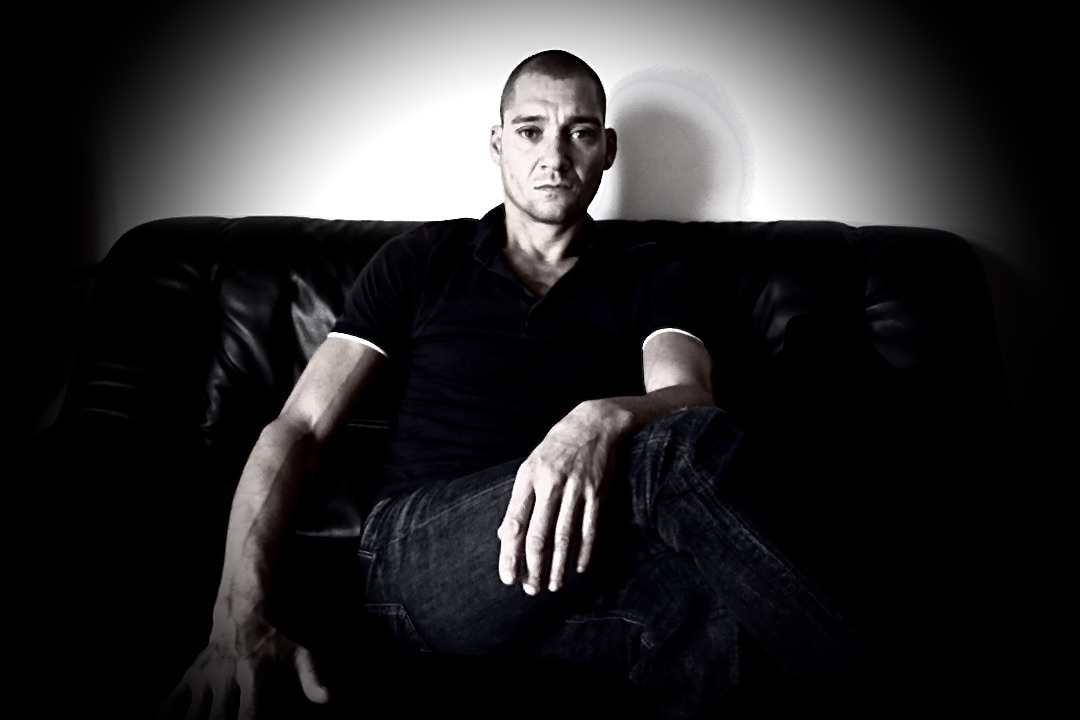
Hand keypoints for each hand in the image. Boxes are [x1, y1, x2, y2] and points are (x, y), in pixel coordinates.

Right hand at [158, 613, 327, 719]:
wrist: (241, 611)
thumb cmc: (273, 639)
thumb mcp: (298, 653)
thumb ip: (311, 677)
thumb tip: (326, 699)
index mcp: (253, 675)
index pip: (248, 714)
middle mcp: (225, 677)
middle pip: (218, 718)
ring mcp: (204, 677)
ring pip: (193, 713)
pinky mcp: (189, 676)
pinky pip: (171, 701)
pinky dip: (166, 716)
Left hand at [496, 400, 626, 594]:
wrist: (593, 424)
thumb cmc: (556, 448)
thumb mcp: (530, 467)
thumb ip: (519, 500)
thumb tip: (504, 534)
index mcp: (528, 478)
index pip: (514, 523)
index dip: (510, 554)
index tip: (508, 578)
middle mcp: (551, 484)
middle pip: (539, 534)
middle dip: (534, 567)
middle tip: (531, 589)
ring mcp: (576, 489)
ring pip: (564, 536)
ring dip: (558, 565)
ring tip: (553, 585)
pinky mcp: (597, 492)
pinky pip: (590, 528)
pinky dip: (584, 551)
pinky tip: (578, 568)